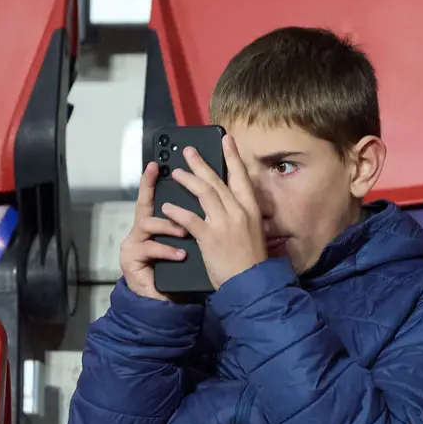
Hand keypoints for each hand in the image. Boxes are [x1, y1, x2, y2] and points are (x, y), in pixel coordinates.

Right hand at [120, 161, 188, 300]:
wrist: (166, 303)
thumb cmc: (179, 272)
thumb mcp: (188, 244)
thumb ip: (192, 225)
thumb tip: (209, 204)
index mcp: (157, 225)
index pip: (155, 198)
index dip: (152, 181)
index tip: (155, 164)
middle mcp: (141, 231)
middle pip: (144, 205)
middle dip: (151, 191)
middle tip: (168, 183)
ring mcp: (134, 244)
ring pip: (147, 224)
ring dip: (168, 227)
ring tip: (184, 232)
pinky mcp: (131, 259)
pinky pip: (150, 248)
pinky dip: (167, 250)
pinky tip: (181, 254)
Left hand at [161, 134, 267, 289]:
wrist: (251, 283)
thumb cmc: (252, 261)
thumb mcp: (254, 233)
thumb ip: (243, 216)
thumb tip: (234, 203)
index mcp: (251, 210)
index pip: (241, 177)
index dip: (233, 156)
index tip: (226, 140)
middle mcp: (239, 212)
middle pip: (217, 181)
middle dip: (201, 164)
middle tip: (188, 152)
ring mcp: (224, 224)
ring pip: (204, 193)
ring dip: (188, 180)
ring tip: (175, 173)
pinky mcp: (210, 238)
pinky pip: (190, 219)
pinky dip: (177, 211)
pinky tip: (167, 206)